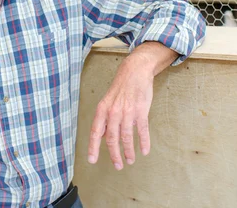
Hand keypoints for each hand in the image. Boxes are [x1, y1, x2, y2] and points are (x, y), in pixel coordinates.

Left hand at [86, 54, 154, 169]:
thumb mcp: (107, 102)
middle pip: (112, 139)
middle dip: (114, 155)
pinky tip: (144, 151)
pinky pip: (142, 130)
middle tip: (118, 166)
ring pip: (126, 137)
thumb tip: (103, 136)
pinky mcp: (141, 111)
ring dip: (129, 151)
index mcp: (102, 110)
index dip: (93, 147)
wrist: (134, 72)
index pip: (96, 132)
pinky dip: (143, 142)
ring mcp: (127, 112)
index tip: (92, 160)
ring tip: (130, 160)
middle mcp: (113, 112)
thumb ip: (105, 119)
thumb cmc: (120, 88)